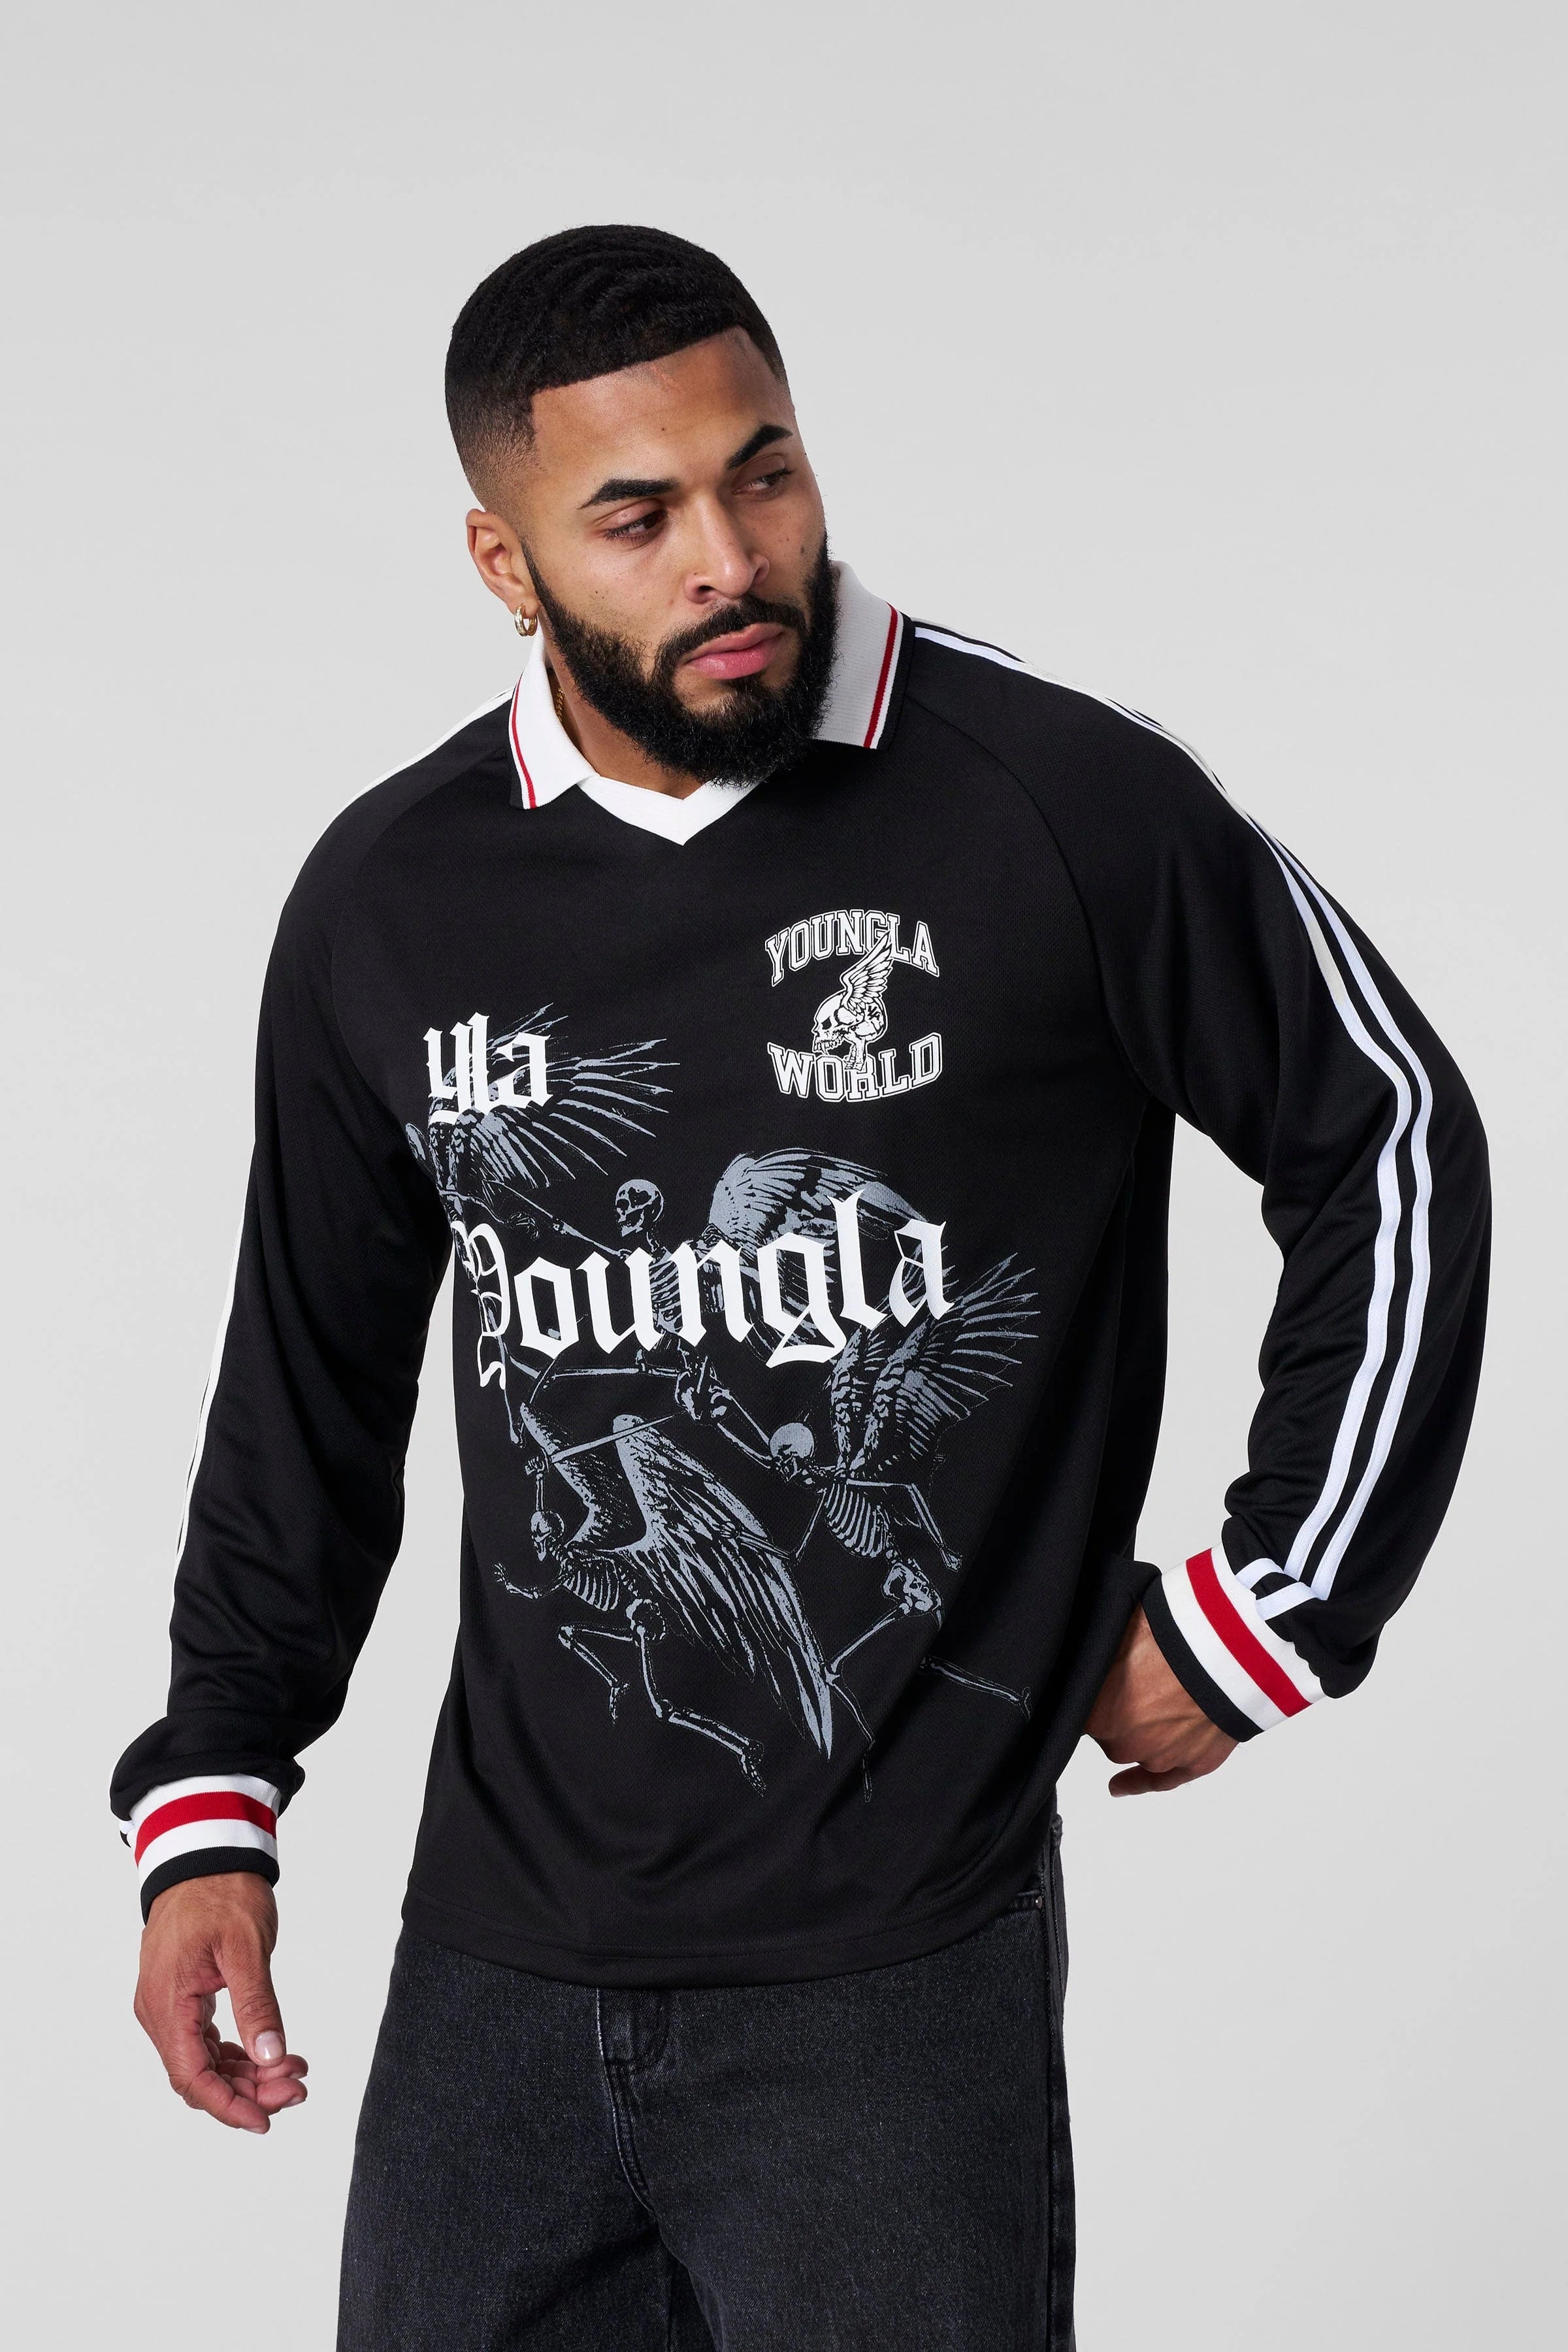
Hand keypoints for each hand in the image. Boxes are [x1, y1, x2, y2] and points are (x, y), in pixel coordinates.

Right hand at [134, 1872, 307, 2132]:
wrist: (205, 1854)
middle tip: (297, 2086)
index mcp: (167, 2002)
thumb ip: (257, 2004)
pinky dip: (238, 2051)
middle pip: (199, 2074)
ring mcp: (168, 2004)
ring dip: (247, 2073)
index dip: (228, 2106)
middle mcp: (159, 2010)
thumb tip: (272, 2056)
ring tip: (293, 2071)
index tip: (266, 2119)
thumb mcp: (246, 1946)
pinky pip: (206, 2040)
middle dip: (249, 2090)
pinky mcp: (182, 1996)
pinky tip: (273, 2053)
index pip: (192, 2076)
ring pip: (204, 2060)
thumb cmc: (222, 1891)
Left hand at [1084, 1605, 1236, 1795]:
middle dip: (1119, 1713)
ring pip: (1138, 1750)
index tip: (1102, 1684)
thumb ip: (1099, 1657)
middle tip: (1136, 1683)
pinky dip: (1141, 1783)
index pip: (1081, 1713)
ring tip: (1155, 1704)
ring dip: (1143, 1732)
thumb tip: (1089, 1655)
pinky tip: (1120, 1786)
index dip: (1094, 1697)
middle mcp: (1125, 1743)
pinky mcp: (1196, 1763)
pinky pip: (1164, 1781)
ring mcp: (1161, 1757)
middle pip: (1110, 1734)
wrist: (1230, 1653)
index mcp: (1098, 1714)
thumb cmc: (1175, 1637)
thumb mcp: (1119, 1631)